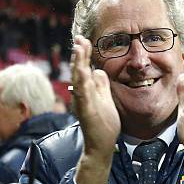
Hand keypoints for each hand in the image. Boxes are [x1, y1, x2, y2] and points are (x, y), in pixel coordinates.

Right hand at [71, 35, 120, 183]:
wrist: (102, 145)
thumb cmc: (104, 124)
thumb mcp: (106, 100)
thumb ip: (102, 85)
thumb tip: (99, 70)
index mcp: (88, 91)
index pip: (85, 68)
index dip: (84, 54)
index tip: (84, 40)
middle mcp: (82, 95)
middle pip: (79, 70)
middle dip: (79, 54)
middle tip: (79, 38)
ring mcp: (83, 102)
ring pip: (78, 79)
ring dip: (78, 63)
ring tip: (78, 48)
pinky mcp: (86, 111)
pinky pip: (83, 94)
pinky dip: (82, 82)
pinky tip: (84, 71)